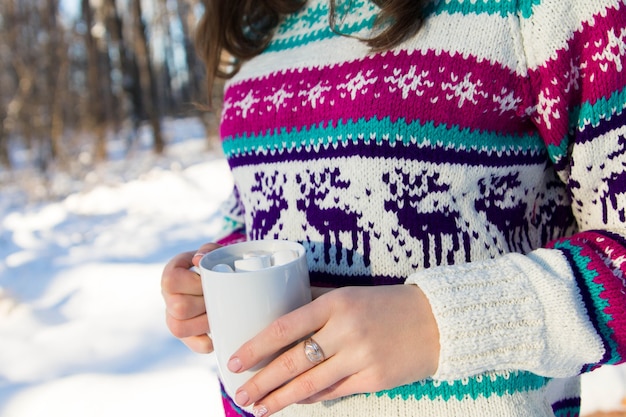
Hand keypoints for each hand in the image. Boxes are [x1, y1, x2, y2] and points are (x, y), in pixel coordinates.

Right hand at [161, 242, 220, 352]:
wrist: (219, 278)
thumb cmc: (215, 264)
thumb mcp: (212, 252)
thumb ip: (207, 251)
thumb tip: (198, 260)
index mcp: (171, 276)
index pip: (171, 282)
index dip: (193, 283)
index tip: (208, 279)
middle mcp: (169, 299)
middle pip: (178, 308)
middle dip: (203, 302)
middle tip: (218, 296)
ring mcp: (175, 319)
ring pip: (179, 329)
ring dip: (205, 322)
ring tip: (219, 312)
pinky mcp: (189, 337)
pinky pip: (196, 345)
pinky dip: (209, 342)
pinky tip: (219, 331)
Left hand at [227, 285, 439, 415]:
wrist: (436, 321)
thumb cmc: (386, 304)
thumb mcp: (350, 295)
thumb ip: (316, 303)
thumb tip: (279, 318)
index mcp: (336, 303)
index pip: (285, 326)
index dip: (256, 346)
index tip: (234, 359)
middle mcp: (346, 330)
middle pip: (292, 361)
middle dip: (261, 381)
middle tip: (239, 394)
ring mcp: (361, 357)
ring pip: (310, 383)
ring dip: (280, 398)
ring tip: (257, 408)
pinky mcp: (374, 379)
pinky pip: (333, 392)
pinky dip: (310, 398)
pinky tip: (294, 402)